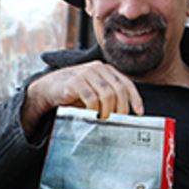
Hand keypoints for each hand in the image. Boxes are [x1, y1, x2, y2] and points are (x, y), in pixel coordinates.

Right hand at [21, 62, 143, 137]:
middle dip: (121, 108)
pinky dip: (94, 109)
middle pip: (119, 90)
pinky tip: (92, 114)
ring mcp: (87, 73)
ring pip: (107, 94)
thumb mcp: (95, 91)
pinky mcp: (76, 81)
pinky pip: (91, 98)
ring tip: (103, 118)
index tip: (139, 112)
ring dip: (107, 110)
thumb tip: (125, 112)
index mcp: (105, 69)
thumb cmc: (74, 91)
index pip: (126, 83)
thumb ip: (109, 96)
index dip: (135, 99)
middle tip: (117, 119)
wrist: (49, 88)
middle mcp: (98, 68)